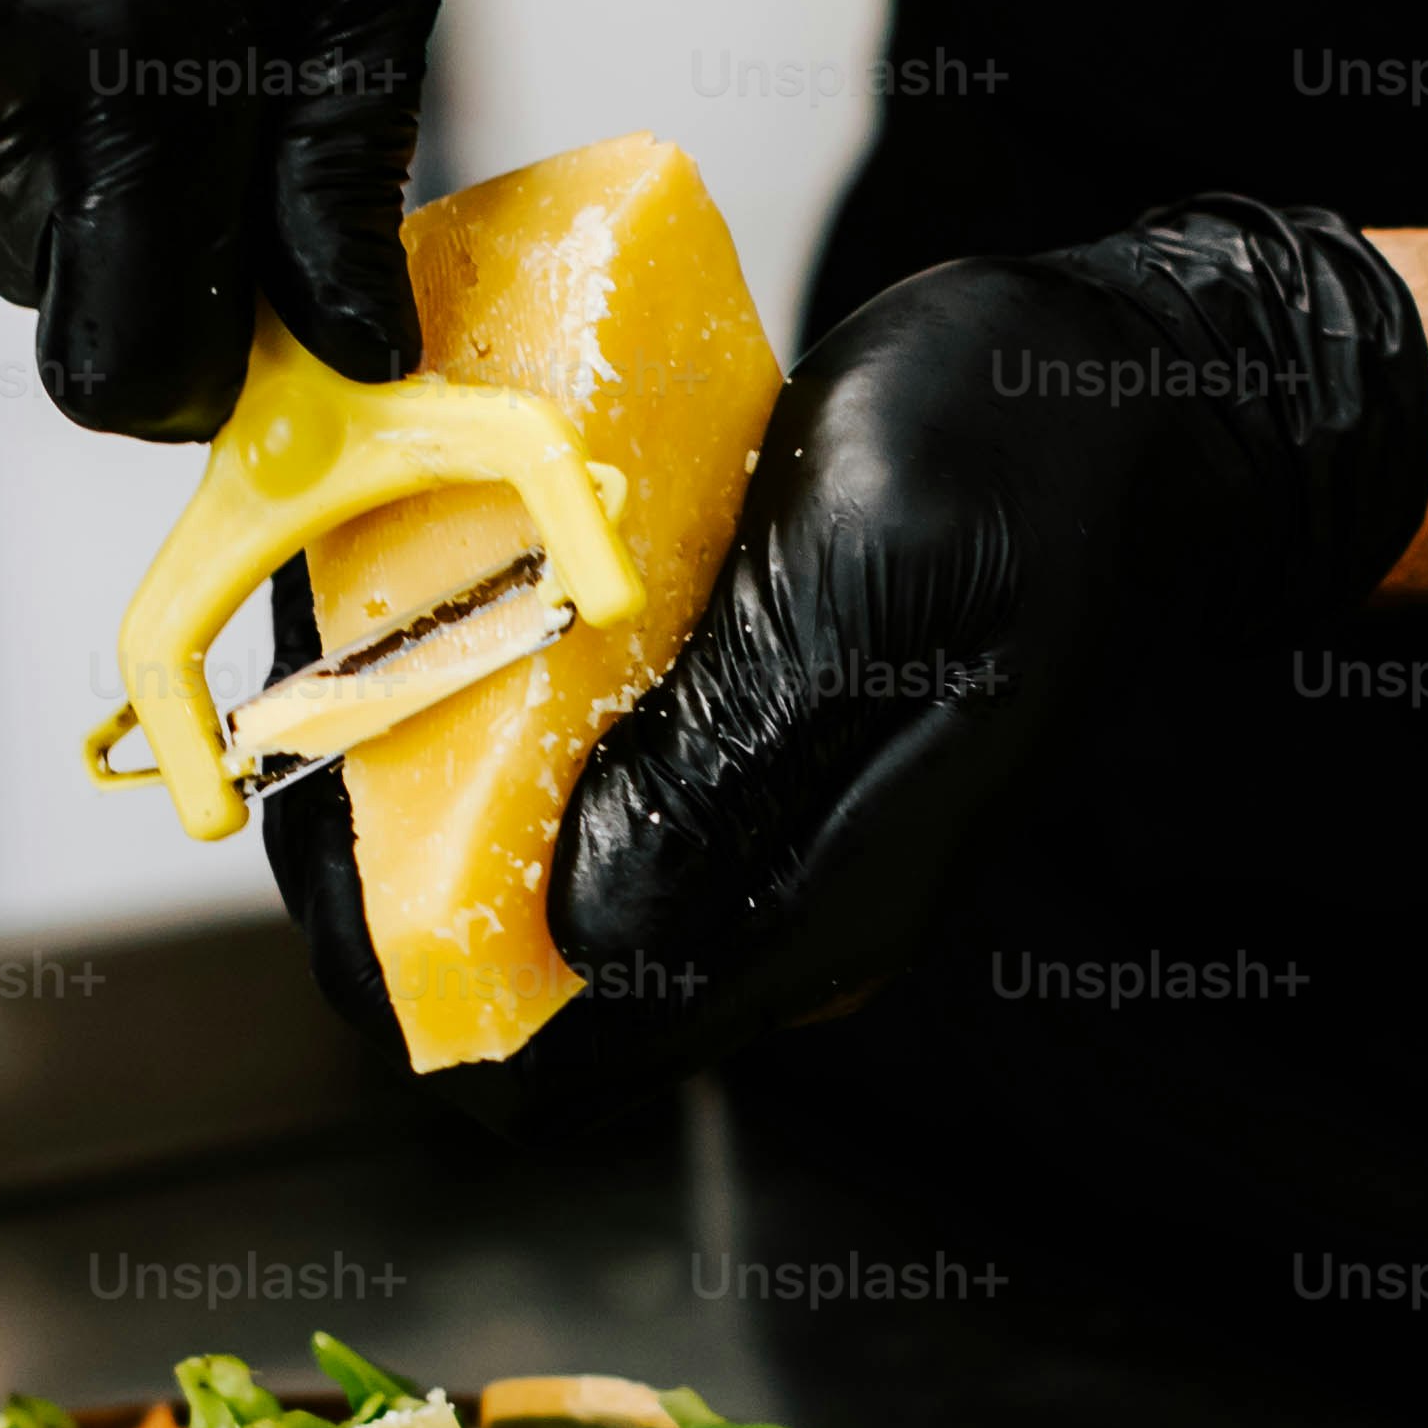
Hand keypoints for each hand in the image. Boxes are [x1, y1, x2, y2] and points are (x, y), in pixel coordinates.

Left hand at [251, 198, 1427, 1088]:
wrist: (1149, 390)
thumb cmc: (1031, 459)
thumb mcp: (867, 579)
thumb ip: (725, 756)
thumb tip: (573, 925)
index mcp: (808, 911)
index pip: (542, 1037)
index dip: (384, 954)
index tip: (288, 812)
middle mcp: (767, 902)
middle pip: (507, 957)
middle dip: (373, 852)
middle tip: (278, 701)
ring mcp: (756, 827)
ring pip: (524, 857)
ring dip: (414, 768)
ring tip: (330, 636)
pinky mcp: (742, 739)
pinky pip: (572, 760)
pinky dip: (484, 696)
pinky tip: (426, 600)